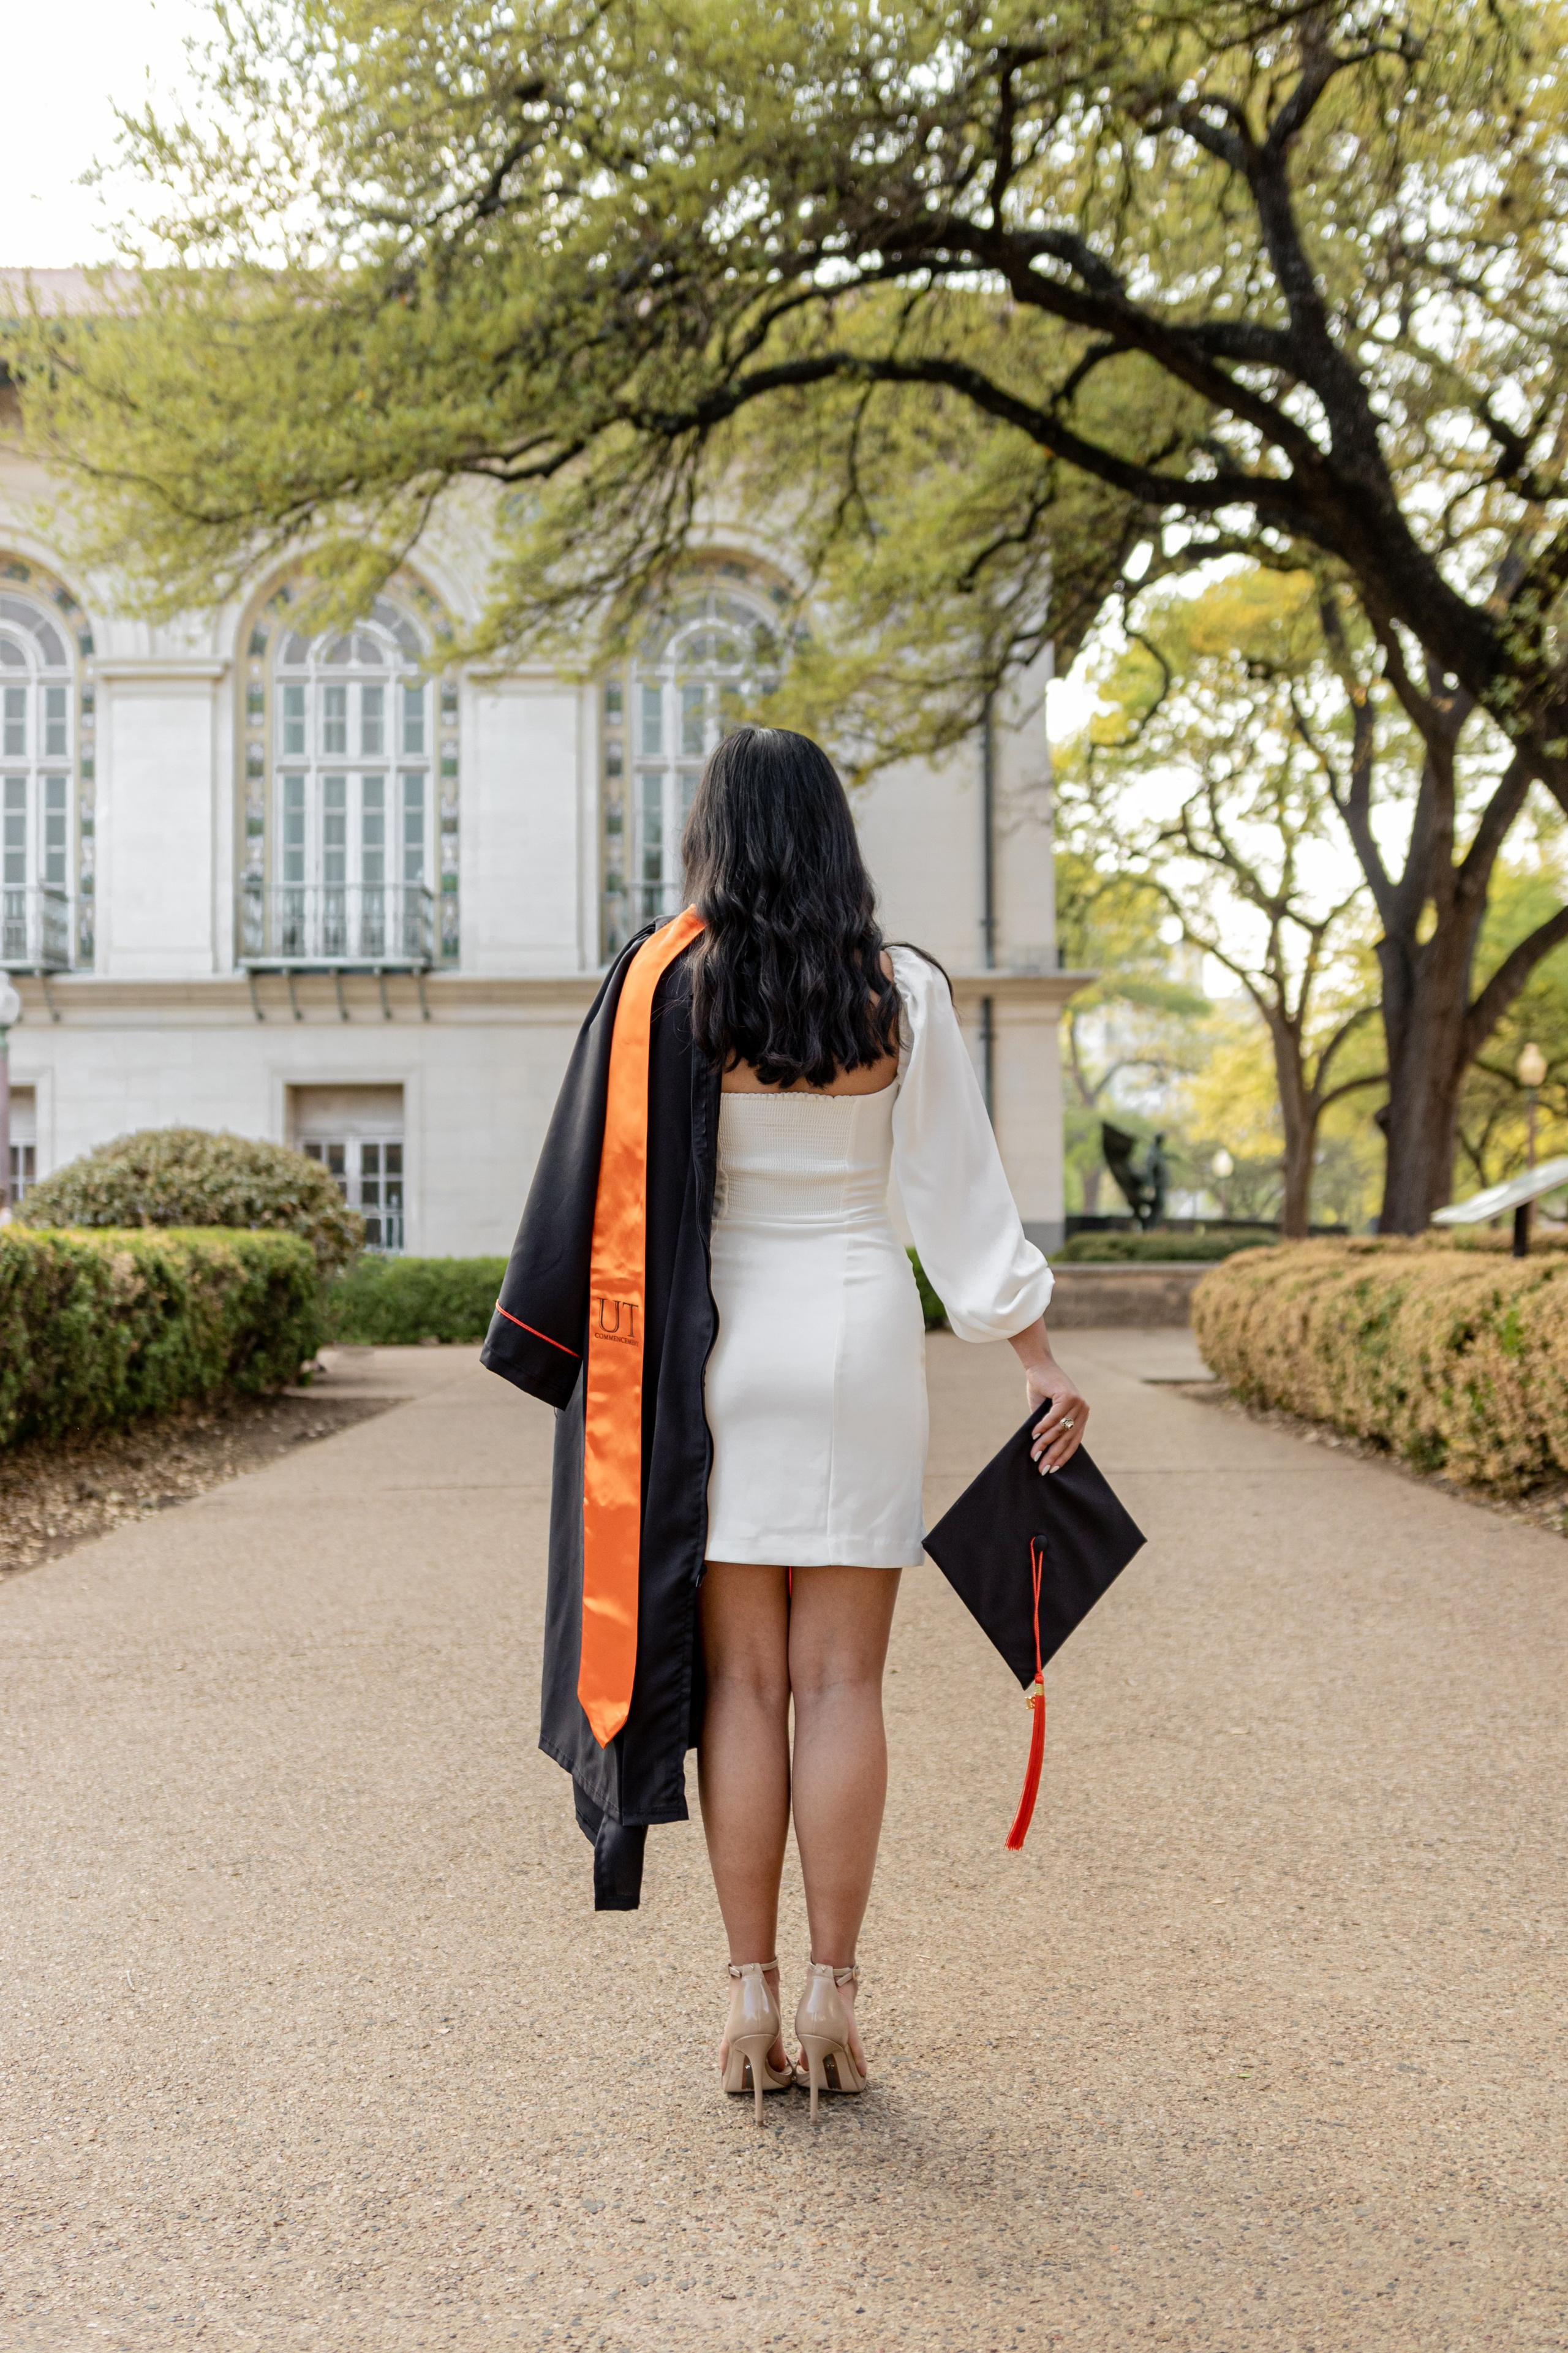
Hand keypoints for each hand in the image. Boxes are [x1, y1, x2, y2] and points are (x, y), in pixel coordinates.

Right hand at [1026, 1357, 1088, 1473]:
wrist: (1039, 1367)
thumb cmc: (1042, 1390)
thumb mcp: (1046, 1414)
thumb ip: (1049, 1430)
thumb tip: (1042, 1453)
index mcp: (1082, 1415)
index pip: (1074, 1441)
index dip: (1063, 1457)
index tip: (1052, 1470)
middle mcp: (1083, 1410)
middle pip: (1068, 1438)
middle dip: (1053, 1455)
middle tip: (1041, 1469)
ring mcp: (1078, 1403)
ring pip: (1060, 1430)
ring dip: (1045, 1443)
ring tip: (1034, 1454)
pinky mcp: (1068, 1396)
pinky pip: (1055, 1417)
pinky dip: (1043, 1427)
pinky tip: (1034, 1436)